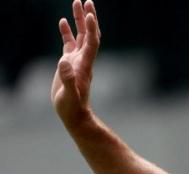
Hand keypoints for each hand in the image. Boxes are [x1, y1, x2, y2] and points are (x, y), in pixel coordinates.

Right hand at [51, 0, 100, 124]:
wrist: (73, 113)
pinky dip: (67, 32)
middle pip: (89, 34)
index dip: (92, 29)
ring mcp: (76, 60)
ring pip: (80, 36)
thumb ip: (68, 79)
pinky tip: (63, 21)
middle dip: (88, 18)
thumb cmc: (72, 107)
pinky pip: (69, 43)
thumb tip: (64, 63)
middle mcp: (83, 59)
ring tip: (76, 3)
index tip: (90, 14)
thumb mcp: (69, 94)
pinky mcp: (69, 63)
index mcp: (85, 65)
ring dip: (79, 20)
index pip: (91, 42)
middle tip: (86, 1)